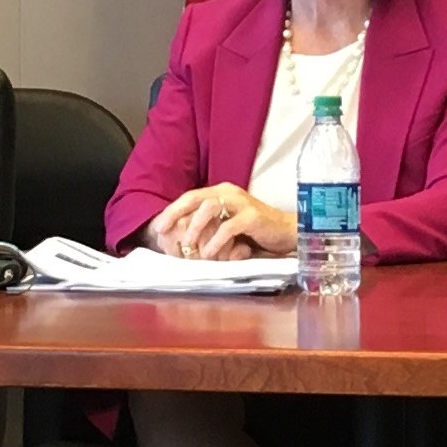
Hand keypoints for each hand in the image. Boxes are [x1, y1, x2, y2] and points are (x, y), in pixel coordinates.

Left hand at [149, 184, 294, 260]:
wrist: (288, 232)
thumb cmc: (255, 232)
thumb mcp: (228, 226)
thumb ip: (210, 226)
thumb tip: (182, 237)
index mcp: (221, 192)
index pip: (191, 196)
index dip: (173, 210)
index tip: (158, 226)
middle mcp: (229, 192)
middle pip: (195, 198)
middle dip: (176, 214)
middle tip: (164, 231)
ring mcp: (241, 202)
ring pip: (209, 208)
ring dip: (195, 227)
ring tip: (189, 246)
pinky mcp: (253, 216)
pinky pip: (229, 226)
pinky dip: (216, 240)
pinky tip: (209, 253)